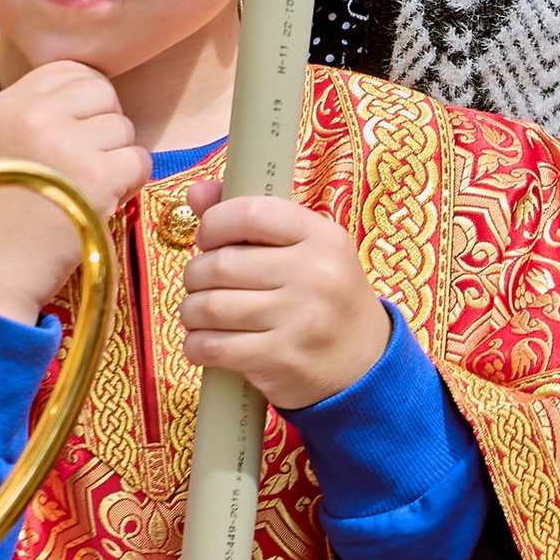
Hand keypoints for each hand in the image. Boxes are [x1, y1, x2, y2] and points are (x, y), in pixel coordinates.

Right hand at [0, 61, 147, 325]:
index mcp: (7, 104)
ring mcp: (68, 143)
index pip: (68, 69)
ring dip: (118, 158)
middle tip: (91, 160)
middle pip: (102, 92)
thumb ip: (29, 120)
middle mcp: (36, 114)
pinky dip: (130, 184)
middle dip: (105, 125)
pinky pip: (139, 161)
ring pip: (124, 128)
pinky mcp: (97, 177)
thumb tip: (82, 108)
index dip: (85, 97)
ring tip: (91, 188)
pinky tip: (104, 203)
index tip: (82, 126)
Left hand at [179, 193, 388, 414]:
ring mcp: (300, 320)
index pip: (251, 213)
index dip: (215, 222)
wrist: (367, 367)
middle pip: (222, 264)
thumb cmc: (326, 299)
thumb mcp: (308, 251)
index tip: (207, 238)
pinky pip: (214, 347)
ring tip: (198, 313)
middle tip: (199, 283)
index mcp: (324, 239)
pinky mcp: (282, 360)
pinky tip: (201, 344)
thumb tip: (196, 192)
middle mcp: (316, 276)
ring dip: (191, 311)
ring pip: (211, 307)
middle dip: (196, 274)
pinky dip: (196, 346)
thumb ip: (252, 219)